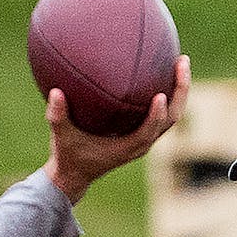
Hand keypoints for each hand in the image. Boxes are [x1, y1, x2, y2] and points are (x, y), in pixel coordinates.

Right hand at [43, 53, 190, 203]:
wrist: (75, 175)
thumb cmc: (69, 156)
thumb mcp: (60, 138)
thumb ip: (57, 116)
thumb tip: (55, 92)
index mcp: (126, 148)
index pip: (148, 132)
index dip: (157, 116)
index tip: (160, 95)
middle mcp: (141, 143)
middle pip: (171, 119)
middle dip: (179, 91)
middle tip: (181, 62)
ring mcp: (144, 138)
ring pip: (170, 115)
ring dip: (178, 90)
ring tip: (180, 61)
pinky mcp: (142, 132)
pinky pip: (161, 113)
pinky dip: (166, 93)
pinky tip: (161, 69)